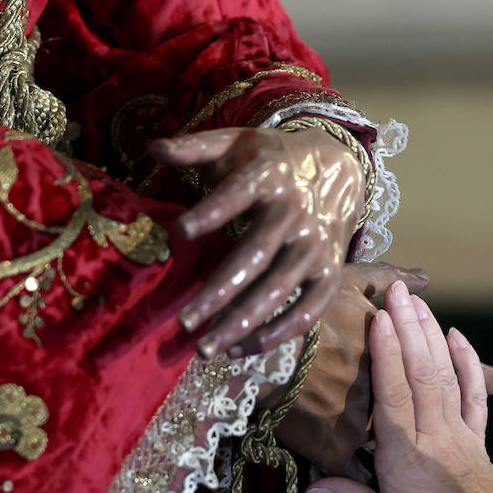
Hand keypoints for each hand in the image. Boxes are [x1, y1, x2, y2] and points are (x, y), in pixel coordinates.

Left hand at [150, 126, 364, 358]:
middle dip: (219, 292)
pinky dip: (280, 332)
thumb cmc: (272, 160)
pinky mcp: (330, 272)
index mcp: (269, 177)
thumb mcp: (237, 143)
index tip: (181, 231)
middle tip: (184, 323)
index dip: (212, 211)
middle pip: (256, 257)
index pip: (239, 194)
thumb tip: (152, 148)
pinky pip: (308, 309)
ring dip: (242, 322)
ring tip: (206, 348)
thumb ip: (195, 148)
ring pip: (278, 289)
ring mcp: (315, 246)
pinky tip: (243, 349)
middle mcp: (295, 214)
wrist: (339, 168)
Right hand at [303, 283, 492, 492]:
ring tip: (417, 301)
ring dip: (430, 335)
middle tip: (395, 290)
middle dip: (408, 328)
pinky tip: (457, 337)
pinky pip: (472, 395)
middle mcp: (436, 437)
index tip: (378, 318)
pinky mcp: (477, 442)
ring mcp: (460, 436)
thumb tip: (312, 487)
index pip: (394, 396)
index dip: (386, 355)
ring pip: (444, 375)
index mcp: (408, 459)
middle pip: (421, 373)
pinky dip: (467, 362)